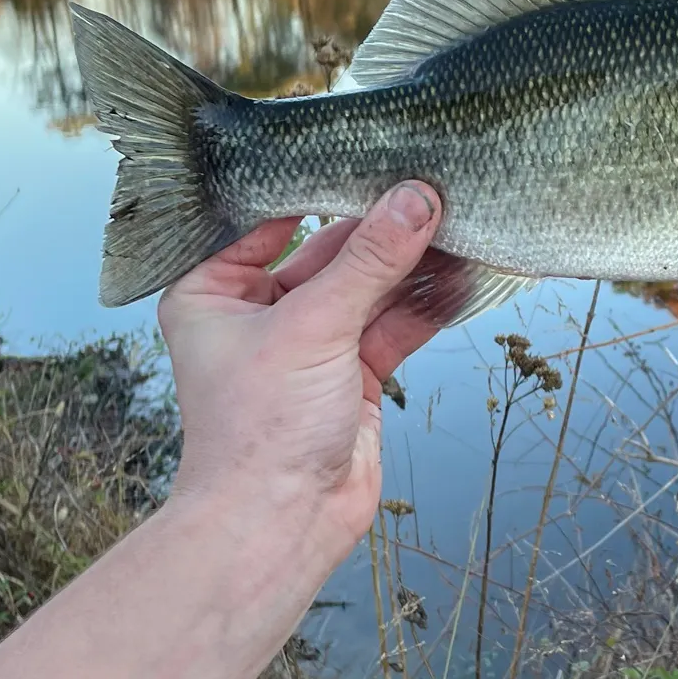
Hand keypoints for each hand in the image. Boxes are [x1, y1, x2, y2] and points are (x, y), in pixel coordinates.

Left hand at [157, 182, 442, 564]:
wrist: (280, 525)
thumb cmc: (258, 429)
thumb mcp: (312, 326)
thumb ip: (369, 260)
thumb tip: (415, 199)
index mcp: (215, 292)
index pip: (270, 221)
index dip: (320, 189)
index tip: (370, 153)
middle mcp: (260, 314)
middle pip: (330, 252)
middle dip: (382, 227)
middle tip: (433, 186)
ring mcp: (312, 344)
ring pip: (370, 287)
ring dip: (413, 263)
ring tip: (459, 220)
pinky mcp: (354, 373)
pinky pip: (395, 323)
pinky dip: (427, 303)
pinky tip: (462, 273)